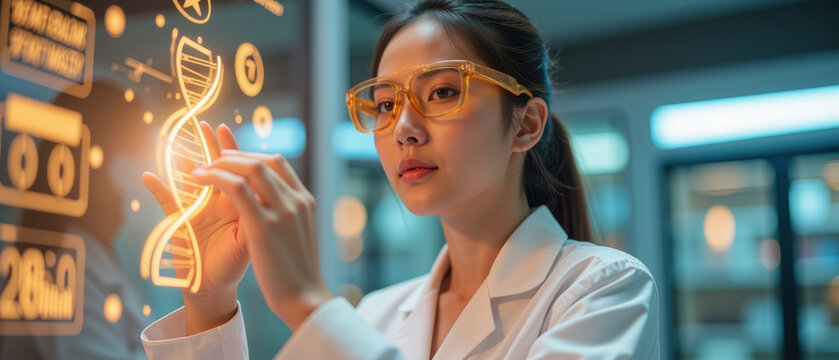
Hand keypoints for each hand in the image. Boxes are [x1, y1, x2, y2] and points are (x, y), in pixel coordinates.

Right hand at [142, 122, 249, 333]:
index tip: (228, 131)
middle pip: (214, 168)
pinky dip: (158, 189)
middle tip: (204, 124)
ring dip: (182, 162)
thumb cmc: (235, 264)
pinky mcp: (178, 222)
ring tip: (174, 143)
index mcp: (239, 202)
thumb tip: (266, 199)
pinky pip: (166, 202)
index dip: (233, 151)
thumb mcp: (250, 242)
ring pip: (188, 179)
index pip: (238, 171)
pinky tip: (149, 176)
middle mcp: (217, 201)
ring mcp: (196, 209)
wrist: (213, 287)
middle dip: (209, 146)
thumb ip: (256, 220)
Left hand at [191, 149, 332, 330]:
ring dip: (223, 162)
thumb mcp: (299, 237)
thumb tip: (277, 210)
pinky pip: (236, 188)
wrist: (304, 298)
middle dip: (236, 154)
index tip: (234, 157)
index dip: (253, 155)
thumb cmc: (299, 274)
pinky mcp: (263, 224)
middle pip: (264, 160)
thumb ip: (289, 218)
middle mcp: (296, 200)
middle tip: (214, 158)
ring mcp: (282, 210)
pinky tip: (199, 178)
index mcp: (305, 201)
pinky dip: (216, 177)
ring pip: (250, 168)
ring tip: (201, 168)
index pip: (279, 164)